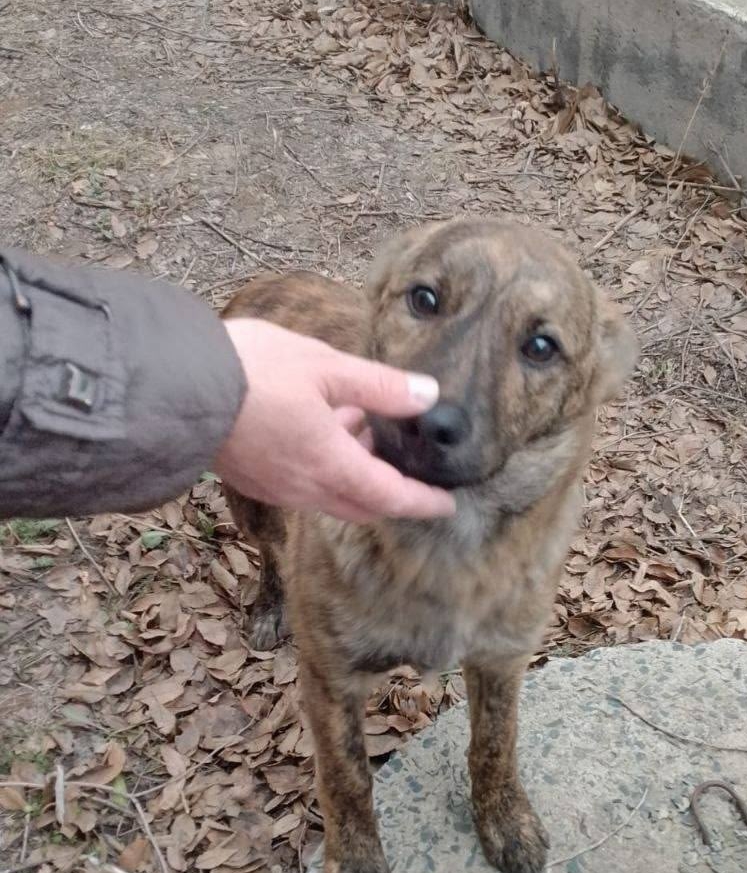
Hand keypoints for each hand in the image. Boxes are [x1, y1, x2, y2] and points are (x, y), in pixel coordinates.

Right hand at [214, 319, 455, 520]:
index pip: (392, 497)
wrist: (172, 386)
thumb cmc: (252, 372)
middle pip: (363, 505)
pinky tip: (321, 428)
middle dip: (390, 491)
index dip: (424, 502)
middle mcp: (306, 488)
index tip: (447, 503)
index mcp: (332, 466)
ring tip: (361, 429)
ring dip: (354, 475)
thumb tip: (427, 395)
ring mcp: (277, 488)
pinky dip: (325, 469)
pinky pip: (302, 486)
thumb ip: (379, 387)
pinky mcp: (253, 478)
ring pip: (331, 495)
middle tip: (408, 464)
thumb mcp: (325, 368)